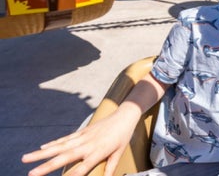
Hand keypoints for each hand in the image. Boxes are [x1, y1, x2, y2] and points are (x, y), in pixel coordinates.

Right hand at [22, 111, 136, 175]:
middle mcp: (87, 145)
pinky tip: (41, 148)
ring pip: (59, 147)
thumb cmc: (122, 137)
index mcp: (98, 152)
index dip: (71, 175)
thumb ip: (111, 168)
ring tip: (26, 158)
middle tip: (31, 174)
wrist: (124, 116)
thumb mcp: (119, 154)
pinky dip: (52, 144)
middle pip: (64, 157)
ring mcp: (82, 137)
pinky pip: (64, 139)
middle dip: (46, 166)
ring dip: (41, 153)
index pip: (82, 167)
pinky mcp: (81, 131)